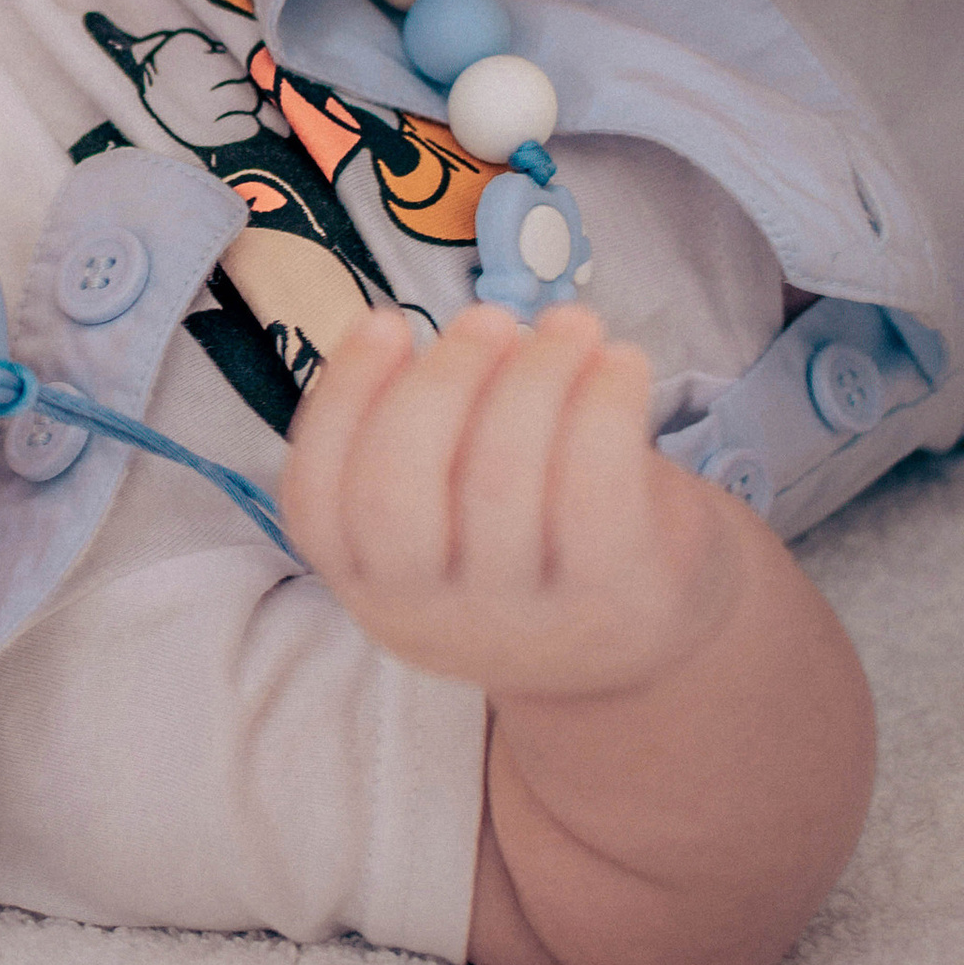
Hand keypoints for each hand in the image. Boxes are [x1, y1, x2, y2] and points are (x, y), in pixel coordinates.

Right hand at [281, 303, 743, 706]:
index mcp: (370, 584)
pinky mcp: (611, 598)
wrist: (647, 647)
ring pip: (499, 483)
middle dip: (439, 384)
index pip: (316, 499)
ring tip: (570, 326)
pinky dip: (606, 405)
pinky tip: (623, 362)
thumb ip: (425, 440)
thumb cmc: (531, 542)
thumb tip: (451, 338)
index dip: (343, 398)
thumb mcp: (450, 518)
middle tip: (488, 318)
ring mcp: (519, 619)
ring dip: (535, 376)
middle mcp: (430, 617)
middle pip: (393, 496)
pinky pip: (594, 490)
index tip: (387, 321)